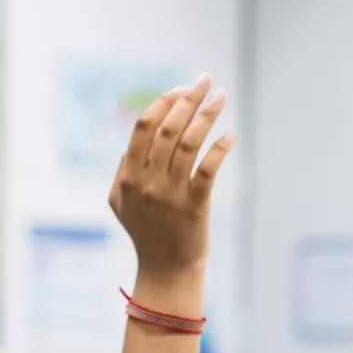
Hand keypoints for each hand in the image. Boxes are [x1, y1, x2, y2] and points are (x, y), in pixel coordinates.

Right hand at [109, 74, 236, 300]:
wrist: (166, 271)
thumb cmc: (146, 234)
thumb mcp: (121, 203)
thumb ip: (123, 170)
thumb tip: (134, 140)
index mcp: (128, 176)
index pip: (143, 127)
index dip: (163, 102)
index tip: (182, 88)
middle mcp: (147, 182)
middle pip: (167, 128)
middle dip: (188, 99)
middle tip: (205, 81)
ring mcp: (170, 194)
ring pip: (188, 143)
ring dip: (207, 115)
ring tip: (221, 96)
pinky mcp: (194, 206)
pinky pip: (208, 168)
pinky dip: (220, 147)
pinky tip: (231, 133)